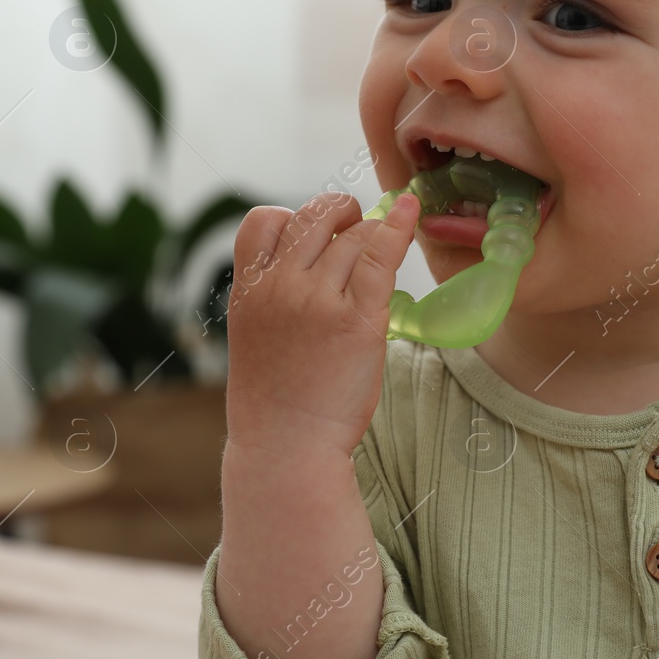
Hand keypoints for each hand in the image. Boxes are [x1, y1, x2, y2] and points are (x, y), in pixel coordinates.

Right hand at [224, 190, 419, 458]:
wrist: (287, 446)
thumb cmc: (275, 397)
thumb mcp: (252, 332)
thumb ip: (274, 289)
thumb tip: (317, 250)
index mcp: (248, 289)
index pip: (264, 220)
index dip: (292, 219)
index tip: (312, 239)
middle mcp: (280, 287)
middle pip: (313, 217)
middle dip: (339, 215)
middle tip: (355, 233)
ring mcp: (319, 300)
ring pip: (353, 235)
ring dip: (369, 237)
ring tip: (373, 263)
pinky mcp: (359, 319)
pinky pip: (381, 255)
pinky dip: (398, 227)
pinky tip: (410, 211)